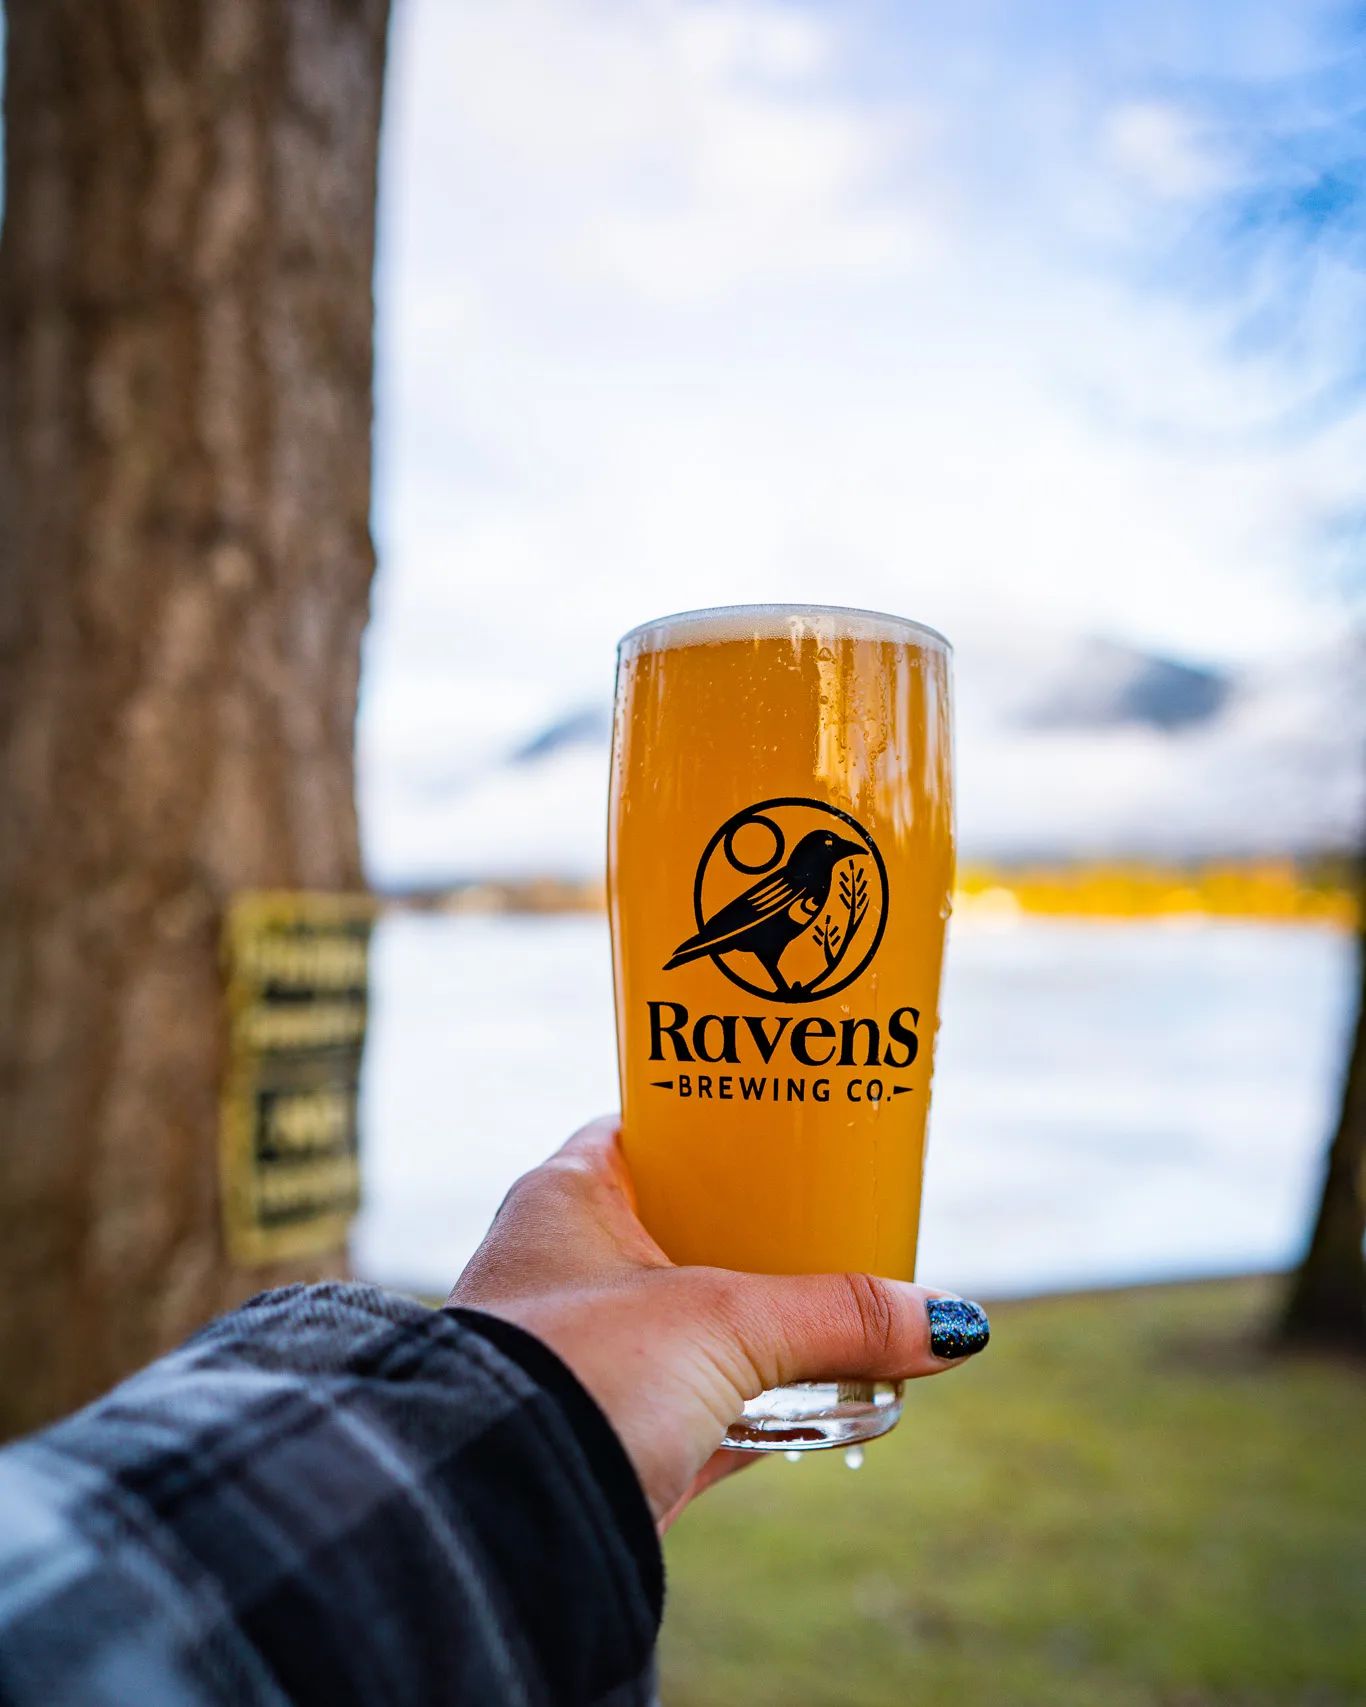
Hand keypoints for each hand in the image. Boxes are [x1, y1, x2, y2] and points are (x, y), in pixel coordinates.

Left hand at [449, 1116, 987, 1530]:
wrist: (496, 1520)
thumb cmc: (580, 1375)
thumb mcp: (723, 1323)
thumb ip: (836, 1315)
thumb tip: (949, 1324)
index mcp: (567, 1198)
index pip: (652, 1132)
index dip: (721, 1128)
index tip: (793, 1131)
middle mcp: (566, 1267)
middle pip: (686, 1231)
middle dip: (764, 1239)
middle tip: (845, 1225)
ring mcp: (584, 1356)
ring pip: (697, 1325)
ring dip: (767, 1329)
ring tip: (854, 1316)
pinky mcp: (607, 1437)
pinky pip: (701, 1409)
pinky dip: (760, 1410)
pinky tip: (829, 1410)